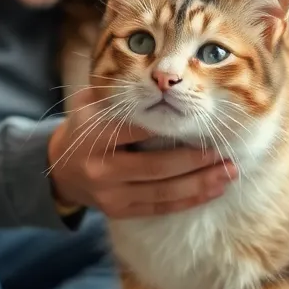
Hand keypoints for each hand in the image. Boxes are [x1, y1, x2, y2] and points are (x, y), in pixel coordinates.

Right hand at [47, 87, 235, 218]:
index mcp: (94, 136)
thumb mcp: (92, 103)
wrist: (60, 170)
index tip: (201, 117)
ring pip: (163, 192)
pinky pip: (160, 208)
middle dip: (195, 160)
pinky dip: (189, 200)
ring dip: (200, 183)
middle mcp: (100, 169)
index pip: (139, 130)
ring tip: (228, 172)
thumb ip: (121, 91)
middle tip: (225, 152)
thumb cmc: (85, 127)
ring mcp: (110, 195)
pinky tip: (213, 190)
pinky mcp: (119, 212)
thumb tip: (162, 76)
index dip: (172, 124)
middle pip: (156, 166)